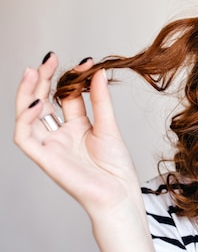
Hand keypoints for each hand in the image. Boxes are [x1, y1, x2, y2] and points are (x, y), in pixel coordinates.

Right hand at [14, 53, 141, 215]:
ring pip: (27, 115)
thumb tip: (98, 71)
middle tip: (50, 58)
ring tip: (35, 71)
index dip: (70, 77)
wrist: (119, 193)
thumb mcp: (109, 126)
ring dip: (27, 93)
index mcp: (77, 126)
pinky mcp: (43, 158)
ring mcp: (50, 145)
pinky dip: (25, 119)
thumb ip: (100, 100)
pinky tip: (36, 102)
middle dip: (44, 79)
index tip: (86, 61)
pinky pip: (24, 137)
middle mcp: (60, 134)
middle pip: (43, 101)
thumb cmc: (116, 167)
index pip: (65, 96)